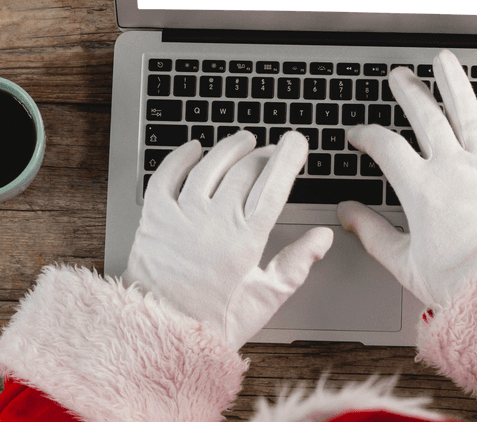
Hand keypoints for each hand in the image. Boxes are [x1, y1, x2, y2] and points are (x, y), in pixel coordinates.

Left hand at [124, 131, 332, 350]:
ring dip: (229, 148)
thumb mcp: (266, 298)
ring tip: (243, 141)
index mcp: (245, 240)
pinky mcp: (154, 218)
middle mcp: (213, 222)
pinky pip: (167, 175)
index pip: (273, 185)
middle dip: (264, 154)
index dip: (288, 158)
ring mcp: (181, 216)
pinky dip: (181, 157)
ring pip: (209, 166)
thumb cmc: (214, 322)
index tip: (297, 142)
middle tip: (273, 150)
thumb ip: (297, 263)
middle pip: (244, 170)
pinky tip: (195, 149)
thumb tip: (322, 237)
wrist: (162, 336)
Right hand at [338, 50, 476, 308]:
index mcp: (421, 188)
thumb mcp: (405, 262)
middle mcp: (451, 167)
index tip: (357, 134)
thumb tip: (347, 214)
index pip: (386, 147)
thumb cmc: (462, 278)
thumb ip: (372, 233)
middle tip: (399, 75)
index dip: (366, 136)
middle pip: (426, 117)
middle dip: (410, 92)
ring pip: (465, 112)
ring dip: (452, 83)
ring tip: (443, 61)